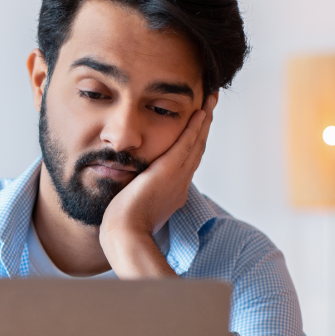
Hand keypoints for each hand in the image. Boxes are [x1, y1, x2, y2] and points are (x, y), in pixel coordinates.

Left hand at [99, 93, 216, 276]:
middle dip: (204, 127)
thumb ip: (137, 191)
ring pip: (196, 143)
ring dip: (204, 120)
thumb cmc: (123, 225)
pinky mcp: (169, 171)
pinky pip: (186, 144)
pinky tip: (200, 112)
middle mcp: (181, 183)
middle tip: (211, 106)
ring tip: (211, 101)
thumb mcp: (134, 204)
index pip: (187, 161)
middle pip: (197, 149)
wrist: (126, 234)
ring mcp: (178, 177)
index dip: (194, 142)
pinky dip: (195, 127)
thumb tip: (129, 183)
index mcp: (174, 192)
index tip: (198, 127)